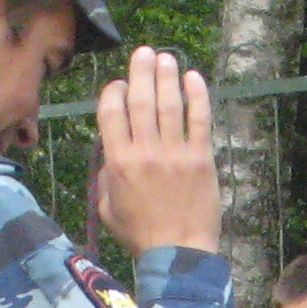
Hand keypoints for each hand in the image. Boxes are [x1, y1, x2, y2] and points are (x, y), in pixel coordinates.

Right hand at [92, 48, 220, 255]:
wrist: (178, 255)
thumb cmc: (140, 236)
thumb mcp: (107, 209)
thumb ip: (105, 176)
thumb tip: (111, 151)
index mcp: (118, 162)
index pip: (112, 113)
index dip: (115, 92)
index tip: (120, 85)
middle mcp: (145, 152)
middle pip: (141, 100)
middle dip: (141, 71)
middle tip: (144, 52)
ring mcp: (175, 154)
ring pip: (169, 104)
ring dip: (167, 76)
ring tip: (166, 57)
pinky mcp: (201, 159)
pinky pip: (199, 120)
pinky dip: (197, 96)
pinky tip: (193, 78)